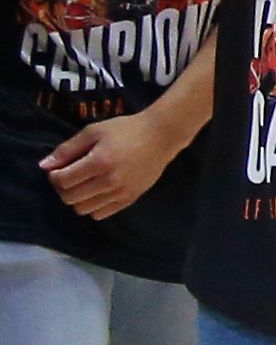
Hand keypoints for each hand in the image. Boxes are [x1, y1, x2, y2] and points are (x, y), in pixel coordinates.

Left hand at [41, 108, 187, 220]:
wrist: (161, 137)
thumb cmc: (125, 130)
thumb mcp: (93, 132)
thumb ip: (67, 149)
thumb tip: (44, 166)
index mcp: (99, 162)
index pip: (62, 181)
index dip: (53, 176)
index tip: (58, 169)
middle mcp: (110, 181)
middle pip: (70, 198)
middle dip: (63, 188)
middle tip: (69, 176)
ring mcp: (121, 193)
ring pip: (83, 209)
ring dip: (77, 199)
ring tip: (84, 185)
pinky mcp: (130, 199)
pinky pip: (101, 214)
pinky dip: (92, 206)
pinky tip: (97, 192)